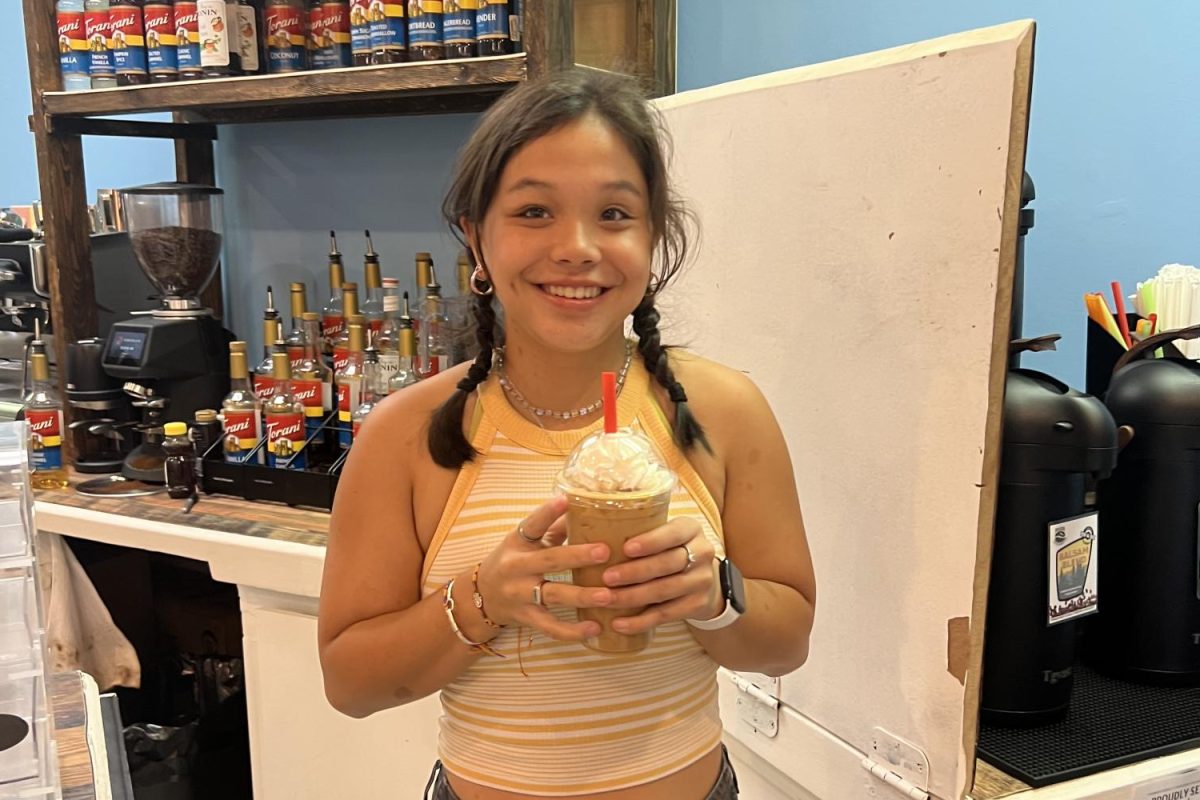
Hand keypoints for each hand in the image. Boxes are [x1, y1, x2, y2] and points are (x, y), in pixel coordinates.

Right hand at [474, 496, 615, 641]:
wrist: (479, 597)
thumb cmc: (513, 562)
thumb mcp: (525, 542)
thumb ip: (553, 528)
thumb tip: (584, 507)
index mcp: (517, 543)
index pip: (532, 524)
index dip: (547, 512)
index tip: (565, 500)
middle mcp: (517, 567)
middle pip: (549, 560)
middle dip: (578, 556)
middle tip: (604, 551)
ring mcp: (520, 594)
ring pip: (553, 595)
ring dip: (581, 596)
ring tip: (607, 595)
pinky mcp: (526, 618)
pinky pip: (550, 627)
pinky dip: (572, 631)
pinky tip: (595, 628)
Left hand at [601, 517, 723, 634]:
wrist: (703, 578)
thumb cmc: (669, 550)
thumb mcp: (664, 534)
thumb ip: (641, 531)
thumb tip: (590, 534)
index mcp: (690, 529)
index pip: (672, 533)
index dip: (650, 542)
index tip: (626, 549)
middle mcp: (702, 553)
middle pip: (667, 564)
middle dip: (635, 572)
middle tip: (607, 578)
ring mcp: (702, 580)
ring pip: (664, 590)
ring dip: (632, 597)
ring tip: (607, 600)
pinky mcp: (698, 604)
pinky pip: (666, 614)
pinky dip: (640, 621)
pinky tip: (619, 623)